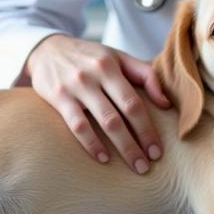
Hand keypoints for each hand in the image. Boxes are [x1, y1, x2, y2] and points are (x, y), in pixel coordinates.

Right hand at [23, 34, 171, 173]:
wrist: (47, 49)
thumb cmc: (90, 57)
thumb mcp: (118, 57)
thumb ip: (145, 75)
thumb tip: (166, 103)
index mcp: (112, 65)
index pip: (134, 100)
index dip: (148, 127)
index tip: (157, 150)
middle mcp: (95, 75)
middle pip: (122, 114)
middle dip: (137, 142)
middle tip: (147, 165)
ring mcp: (76, 86)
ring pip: (103, 121)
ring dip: (121, 147)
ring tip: (133, 165)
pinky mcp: (59, 98)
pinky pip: (77, 125)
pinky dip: (91, 143)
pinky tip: (102, 158)